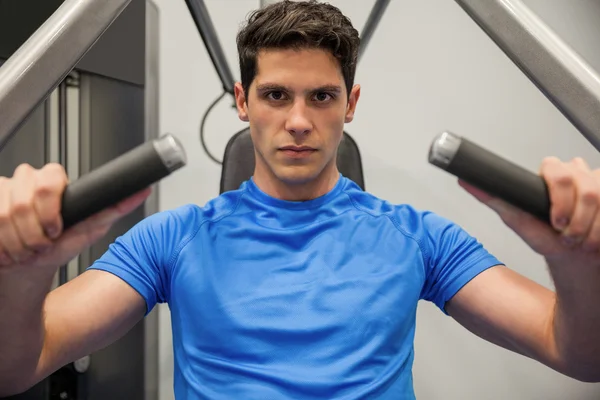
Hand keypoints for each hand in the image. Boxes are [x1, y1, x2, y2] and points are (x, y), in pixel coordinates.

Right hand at [0, 163, 150, 272]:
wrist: (25, 268)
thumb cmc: (56, 247)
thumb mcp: (88, 230)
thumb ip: (114, 208)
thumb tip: (143, 190)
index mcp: (51, 181)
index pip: (49, 178)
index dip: (49, 210)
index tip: (54, 231)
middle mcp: (24, 180)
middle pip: (23, 201)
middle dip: (33, 233)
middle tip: (41, 244)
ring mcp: (0, 190)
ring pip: (3, 215)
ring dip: (16, 243)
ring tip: (26, 249)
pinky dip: (0, 244)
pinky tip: (6, 247)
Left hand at [460, 157, 599, 260]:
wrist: (575, 259)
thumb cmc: (547, 238)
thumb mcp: (517, 220)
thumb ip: (494, 197)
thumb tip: (465, 179)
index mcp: (553, 175)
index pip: (557, 168)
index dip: (559, 196)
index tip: (556, 221)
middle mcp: (579, 174)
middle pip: (584, 185)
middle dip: (577, 218)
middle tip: (567, 234)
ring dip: (591, 228)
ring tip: (579, 239)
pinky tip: (596, 239)